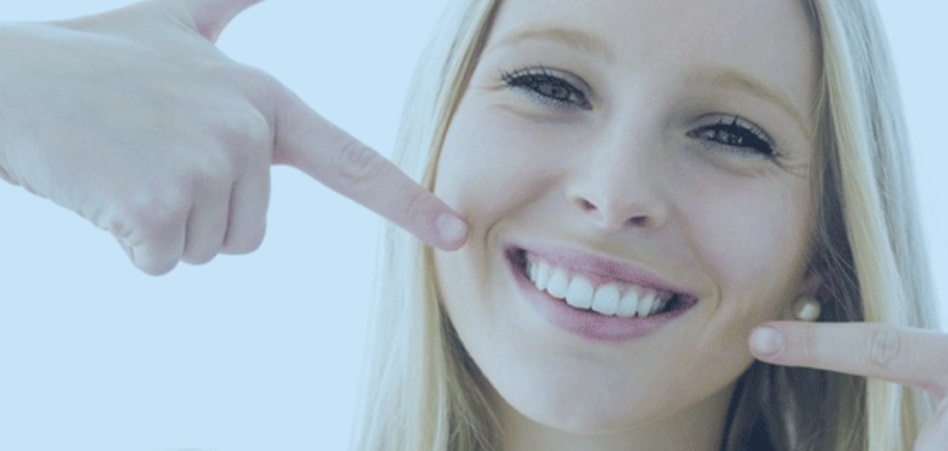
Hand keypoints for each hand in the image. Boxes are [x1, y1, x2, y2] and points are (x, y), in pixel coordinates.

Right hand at [0, 0, 466, 275]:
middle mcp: (246, 131)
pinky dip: (129, 242)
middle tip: (147, 158)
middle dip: (199, 213)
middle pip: (252, 231)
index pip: (350, 159)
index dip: (408, 201)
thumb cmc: (92, 59)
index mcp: (262, 98)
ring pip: (210, 248)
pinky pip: (165, 261)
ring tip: (127, 167)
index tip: (458, 234)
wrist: (5, 84)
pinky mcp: (155, 206)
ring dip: (165, 226)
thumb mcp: (175, 19)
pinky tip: (104, 190)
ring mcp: (203, 167)